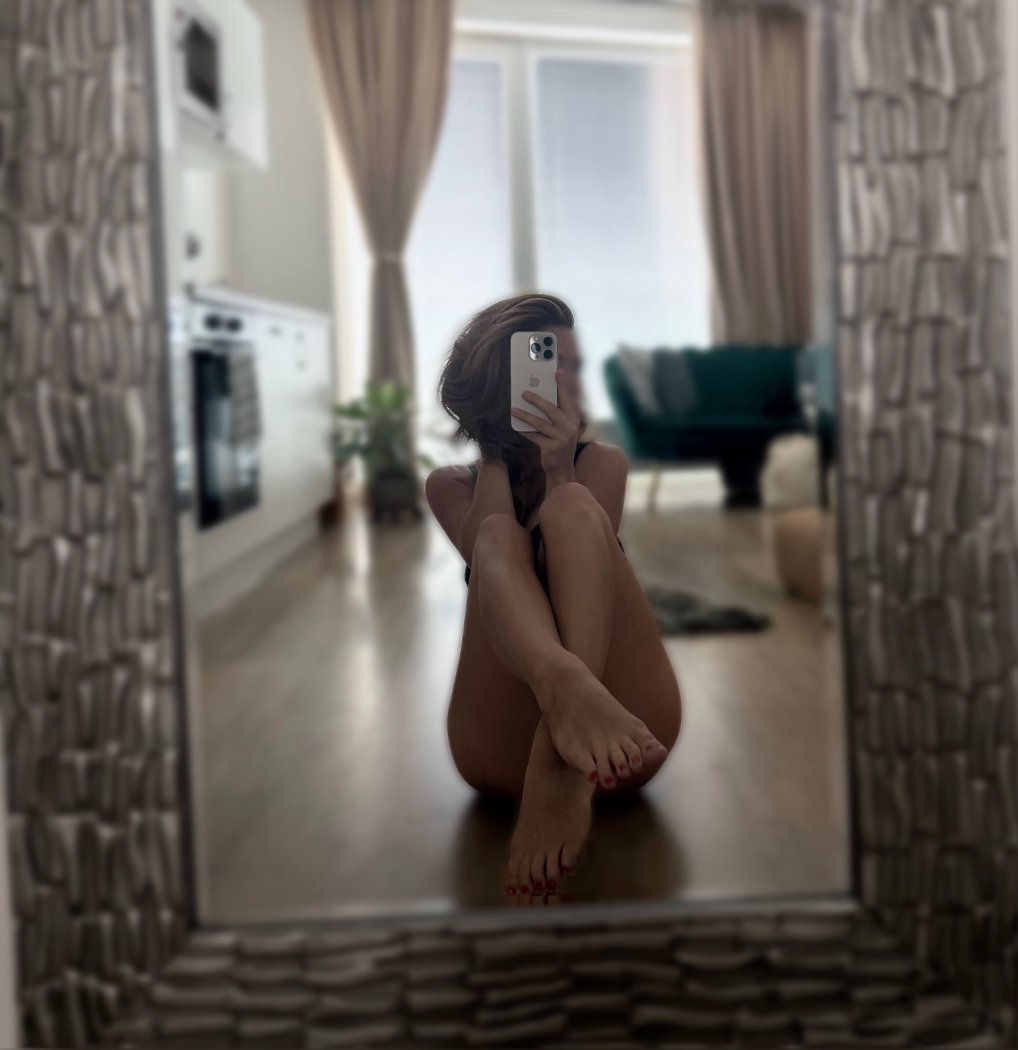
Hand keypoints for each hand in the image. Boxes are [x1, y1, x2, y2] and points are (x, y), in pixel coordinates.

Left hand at [511, 369, 581, 483]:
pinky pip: (534, 436)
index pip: (568, 399)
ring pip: (539, 423)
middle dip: (537, 400)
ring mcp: (561, 439)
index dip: (563, 385)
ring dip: (525, 415)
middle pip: (551, 409)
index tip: (557, 371)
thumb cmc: (559, 444)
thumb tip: (539, 397)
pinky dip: (525, 431)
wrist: (563, 469)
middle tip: (524, 393)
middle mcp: (570, 427)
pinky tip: (517, 426)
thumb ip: (556, 414)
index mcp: (574, 419)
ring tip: (514, 410)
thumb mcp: (563, 428)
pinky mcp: (551, 448)